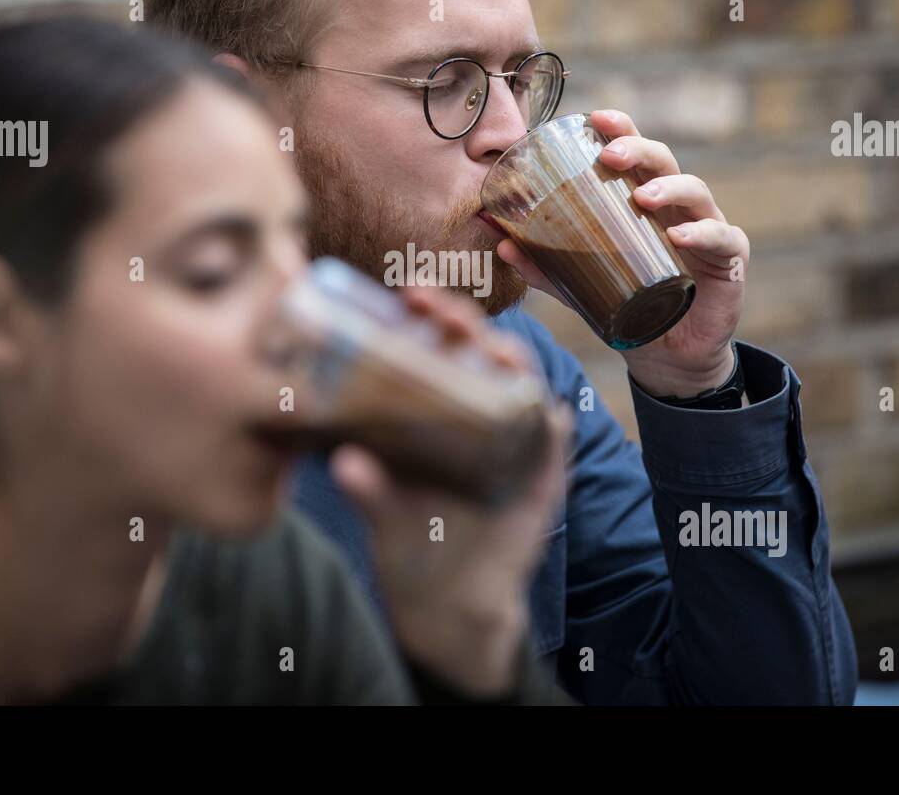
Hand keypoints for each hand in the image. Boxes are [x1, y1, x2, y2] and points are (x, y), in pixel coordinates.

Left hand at [330, 284, 570, 696]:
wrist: (448, 606)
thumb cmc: (408, 545)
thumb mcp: (383, 514)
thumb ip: (368, 490)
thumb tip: (346, 463)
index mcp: (436, 410)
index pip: (438, 345)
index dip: (431, 314)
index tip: (410, 293)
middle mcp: (478, 415)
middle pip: (481, 351)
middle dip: (467, 324)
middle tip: (441, 311)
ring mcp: (514, 442)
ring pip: (523, 384)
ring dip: (513, 364)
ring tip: (496, 352)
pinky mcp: (542, 477)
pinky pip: (552, 441)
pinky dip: (549, 425)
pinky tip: (543, 413)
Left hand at [496, 108, 747, 397]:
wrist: (667, 355)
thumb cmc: (628, 304)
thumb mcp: (581, 284)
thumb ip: (545, 265)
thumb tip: (499, 245)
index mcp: (644, 200)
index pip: (634, 154)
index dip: (621, 129)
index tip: (595, 117)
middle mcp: (677, 206)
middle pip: (663, 162)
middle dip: (637, 150)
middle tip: (609, 156)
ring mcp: (707, 228)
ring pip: (695, 192)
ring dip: (669, 189)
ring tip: (642, 196)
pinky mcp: (729, 261)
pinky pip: (722, 239)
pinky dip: (703, 234)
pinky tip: (680, 237)